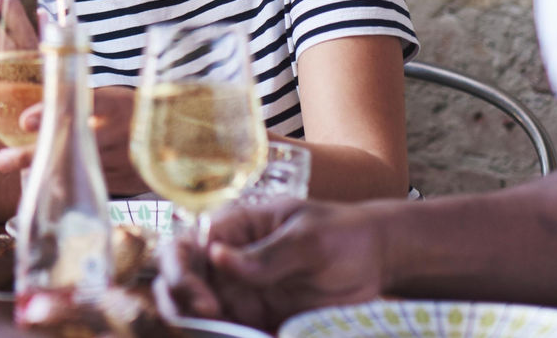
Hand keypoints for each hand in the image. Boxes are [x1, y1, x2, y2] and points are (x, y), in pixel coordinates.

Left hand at [0, 86, 144, 194]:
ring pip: (77, 169)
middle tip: (1, 160)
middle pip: (72, 145)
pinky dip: (66, 185)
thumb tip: (44, 91)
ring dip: (43, 172)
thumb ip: (86, 97)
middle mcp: (121, 133)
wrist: (186, 141)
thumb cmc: (139, 112)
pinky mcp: (128, 183)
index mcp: (120, 105)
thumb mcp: (118, 98)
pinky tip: (41, 185)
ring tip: (11, 170)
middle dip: (34, 154)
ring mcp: (124, 162)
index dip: (54, 113)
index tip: (25, 121)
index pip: (86, 105)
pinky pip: (91, 184)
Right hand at [165, 199, 385, 329]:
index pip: (186, 248)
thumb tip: (216, 256)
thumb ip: (267, 253)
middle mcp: (226, 261)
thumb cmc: (343, 233)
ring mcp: (240, 292)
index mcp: (232, 228)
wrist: (378, 261)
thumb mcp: (309, 238)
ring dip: (197, 329)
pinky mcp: (258, 319)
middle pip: (179, 282)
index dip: (183, 276)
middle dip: (178, 305)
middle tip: (206, 325)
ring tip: (216, 337)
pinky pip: (231, 333)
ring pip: (198, 313)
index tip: (207, 304)